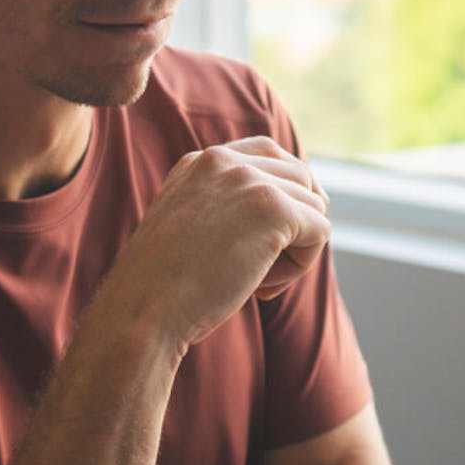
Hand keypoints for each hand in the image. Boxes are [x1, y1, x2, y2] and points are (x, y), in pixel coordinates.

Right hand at [101, 136, 330, 349]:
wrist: (144, 310)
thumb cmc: (165, 289)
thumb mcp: (191, 231)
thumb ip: (228, 209)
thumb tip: (302, 211)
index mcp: (200, 162)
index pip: (270, 154)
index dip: (284, 195)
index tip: (269, 238)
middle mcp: (224, 161)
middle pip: (300, 178)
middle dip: (294, 225)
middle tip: (264, 270)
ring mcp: (249, 180)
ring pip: (313, 206)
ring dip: (296, 249)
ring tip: (258, 282)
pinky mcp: (272, 208)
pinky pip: (320, 231)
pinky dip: (302, 265)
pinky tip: (263, 287)